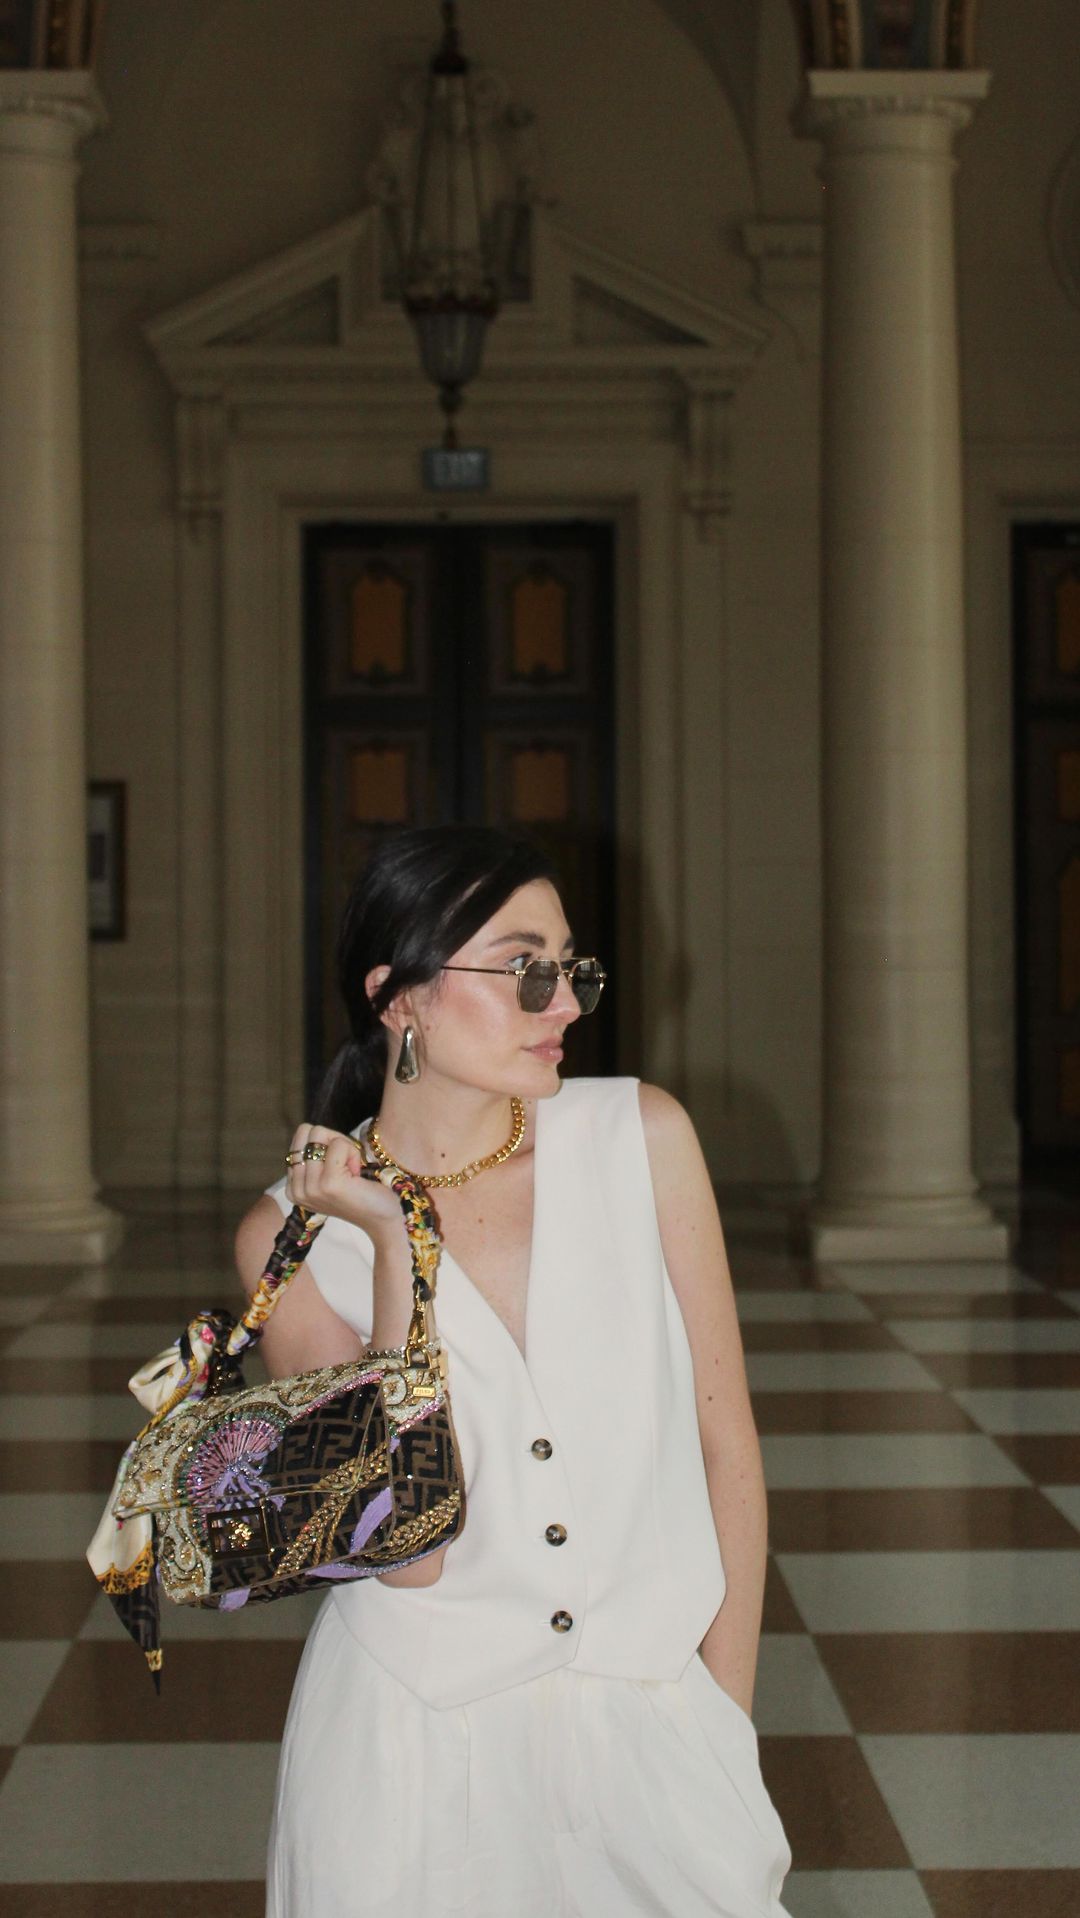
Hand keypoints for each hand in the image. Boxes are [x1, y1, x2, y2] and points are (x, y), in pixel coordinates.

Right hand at [284, 1126, 402, 1239]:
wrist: (382, 1217)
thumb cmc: (360, 1192)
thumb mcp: (327, 1175)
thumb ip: (314, 1157)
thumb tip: (312, 1130)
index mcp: (293, 1188)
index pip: (300, 1138)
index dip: (324, 1143)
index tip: (338, 1166)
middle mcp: (296, 1190)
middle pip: (306, 1132)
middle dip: (331, 1140)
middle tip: (346, 1163)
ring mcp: (311, 1188)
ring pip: (320, 1135)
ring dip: (344, 1147)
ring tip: (352, 1171)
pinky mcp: (329, 1184)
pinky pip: (338, 1144)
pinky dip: (353, 1152)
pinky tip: (358, 1173)